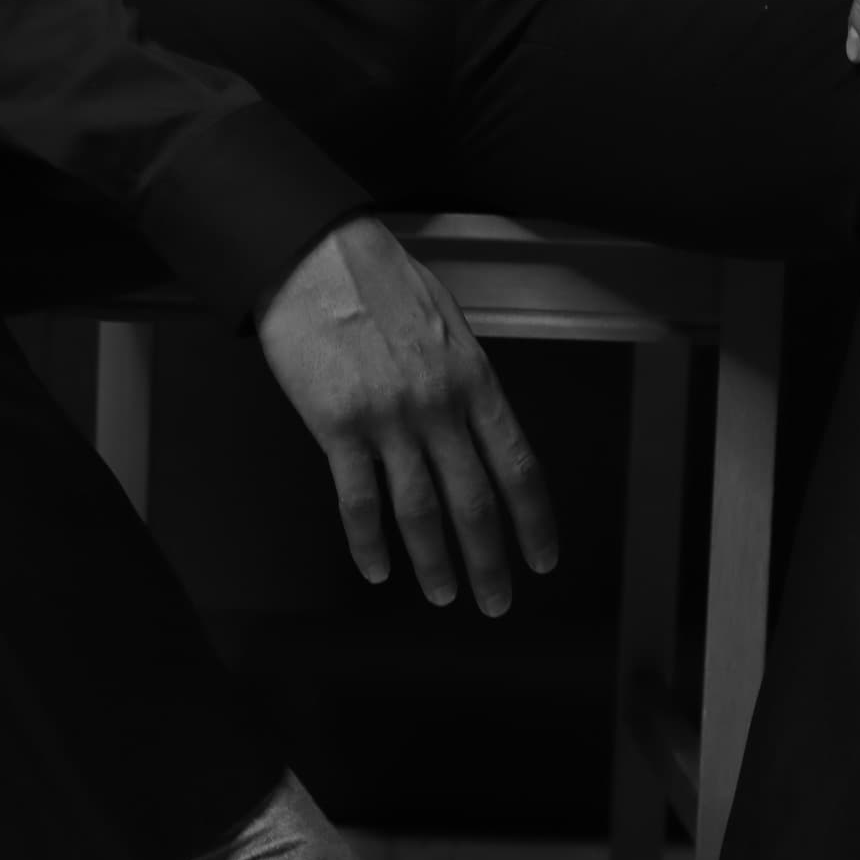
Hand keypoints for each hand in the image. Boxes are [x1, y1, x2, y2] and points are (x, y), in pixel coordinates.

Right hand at [254, 215, 559, 613]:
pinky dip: (369, 542)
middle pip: (476, 501)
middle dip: (491, 561)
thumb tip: (476, 422)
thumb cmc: (380, 280)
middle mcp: (440, 405)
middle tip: (497, 603)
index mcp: (475, 379)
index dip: (535, 521)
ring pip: (421, 511)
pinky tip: (377, 569)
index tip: (543, 559)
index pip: (519, 465)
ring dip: (436, 563)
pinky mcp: (338, 426)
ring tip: (444, 597)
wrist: (316, 256)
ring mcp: (389, 418)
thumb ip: (464, 377)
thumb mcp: (445, 321)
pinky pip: (358, 500)